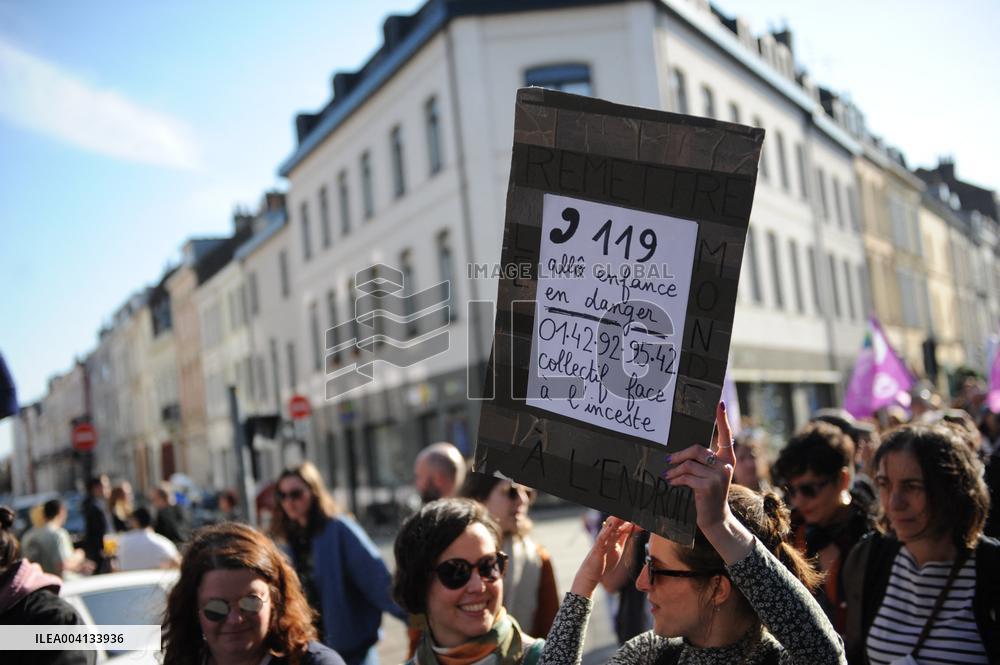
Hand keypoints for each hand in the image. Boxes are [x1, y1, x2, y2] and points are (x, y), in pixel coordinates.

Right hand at [571, 517, 633, 598]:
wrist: (591, 574)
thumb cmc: (604, 562)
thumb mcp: (618, 548)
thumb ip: (623, 538)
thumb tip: (632, 528)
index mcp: (614, 537)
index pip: (623, 524)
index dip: (630, 520)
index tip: (640, 515)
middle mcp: (608, 536)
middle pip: (616, 523)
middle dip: (624, 517)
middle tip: (634, 512)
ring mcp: (602, 541)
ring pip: (609, 527)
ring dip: (616, 520)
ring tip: (622, 514)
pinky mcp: (597, 547)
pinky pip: (602, 537)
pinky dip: (607, 530)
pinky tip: (612, 525)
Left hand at [663, 401, 735, 532]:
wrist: (715, 518)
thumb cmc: (707, 494)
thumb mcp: (708, 475)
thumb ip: (701, 461)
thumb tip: (679, 450)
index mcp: (727, 458)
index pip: (726, 435)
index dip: (722, 419)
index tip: (719, 402)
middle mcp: (726, 465)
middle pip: (698, 449)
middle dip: (680, 455)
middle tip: (668, 460)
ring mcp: (719, 475)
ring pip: (689, 464)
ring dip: (675, 470)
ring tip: (668, 476)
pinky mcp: (709, 485)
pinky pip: (686, 476)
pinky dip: (677, 480)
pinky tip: (672, 483)